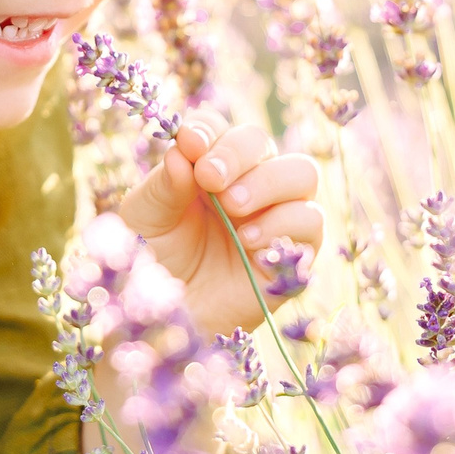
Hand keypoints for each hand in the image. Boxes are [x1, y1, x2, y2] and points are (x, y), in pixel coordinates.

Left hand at [117, 108, 322, 337]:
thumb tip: (185, 151)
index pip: (220, 130)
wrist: (165, 324)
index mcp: (206, 169)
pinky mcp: (293, 256)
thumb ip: (164, 184)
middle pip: (263, 143)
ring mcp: (274, 218)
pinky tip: (247, 240)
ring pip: (301, 173)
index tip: (191, 142)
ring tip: (231, 208)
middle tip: (210, 178)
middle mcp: (245, 185)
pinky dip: (282, 223)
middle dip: (237, 153)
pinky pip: (310, 223)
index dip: (209, 129)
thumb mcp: (144, 219)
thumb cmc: (151, 266)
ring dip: (267, 182)